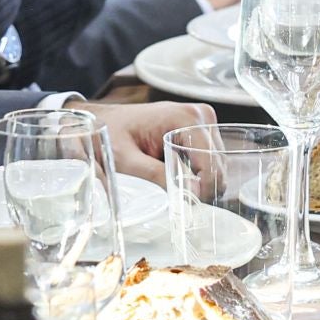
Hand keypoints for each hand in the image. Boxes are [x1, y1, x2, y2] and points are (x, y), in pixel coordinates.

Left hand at [67, 99, 218, 185]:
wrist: (102, 120)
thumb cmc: (110, 135)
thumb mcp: (127, 160)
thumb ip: (157, 175)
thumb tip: (191, 195)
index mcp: (186, 118)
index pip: (212, 162)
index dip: (204, 188)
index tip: (188, 203)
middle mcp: (200, 116)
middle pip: (218, 164)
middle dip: (202, 185)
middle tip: (177, 196)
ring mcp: (201, 120)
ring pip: (216, 163)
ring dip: (199, 179)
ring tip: (173, 182)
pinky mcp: (198, 129)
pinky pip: (208, 158)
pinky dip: (196, 171)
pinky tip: (177, 173)